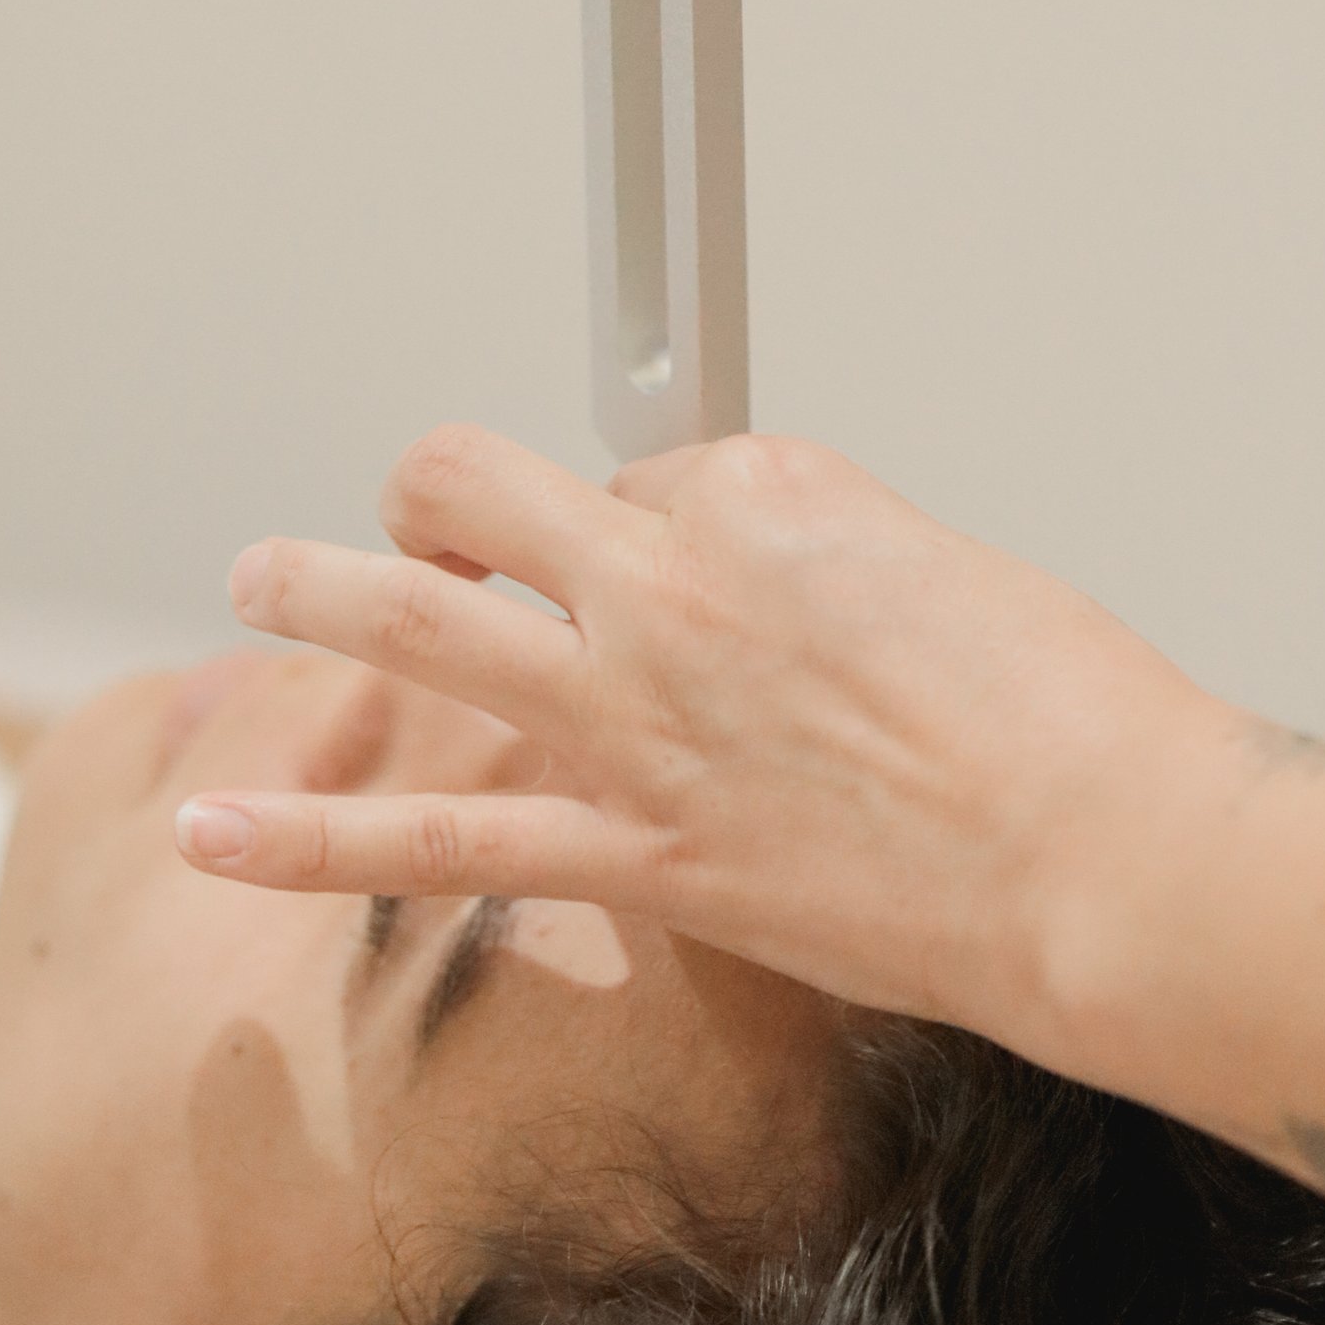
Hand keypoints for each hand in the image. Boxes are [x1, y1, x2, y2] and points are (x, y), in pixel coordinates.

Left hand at [179, 425, 1324, 1193]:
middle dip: (443, 495)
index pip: (647, 469)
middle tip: (435, 518)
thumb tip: (774, 610)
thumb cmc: (1067, 718)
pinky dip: (311, 834)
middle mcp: (674, 579)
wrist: (1100, 854)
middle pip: (486, 486)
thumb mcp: (946, 573)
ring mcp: (635, 715)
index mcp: (766, 490)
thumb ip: (824, 573)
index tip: (678, 555)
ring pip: (419, 619)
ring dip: (320, 589)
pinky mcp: (629, 850)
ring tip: (261, 576)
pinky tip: (224, 824)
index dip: (653, 515)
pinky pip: (436, 834)